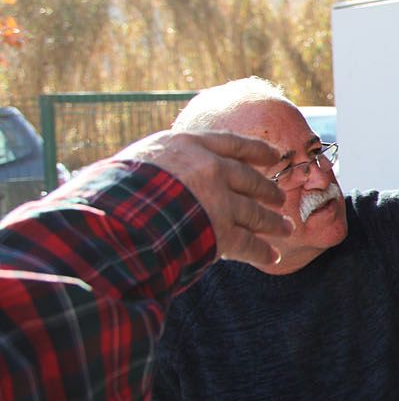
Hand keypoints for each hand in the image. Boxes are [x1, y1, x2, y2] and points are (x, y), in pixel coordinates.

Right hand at [116, 130, 290, 267]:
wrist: (112, 217)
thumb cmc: (110, 189)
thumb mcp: (135, 161)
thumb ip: (159, 164)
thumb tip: (156, 170)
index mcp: (188, 146)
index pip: (230, 144)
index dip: (256, 150)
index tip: (274, 155)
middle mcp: (210, 169)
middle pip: (249, 179)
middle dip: (267, 190)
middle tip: (280, 197)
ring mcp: (219, 200)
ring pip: (255, 212)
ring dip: (273, 222)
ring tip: (286, 228)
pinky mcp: (220, 231)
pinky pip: (248, 244)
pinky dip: (262, 252)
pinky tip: (273, 256)